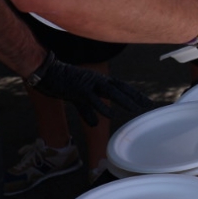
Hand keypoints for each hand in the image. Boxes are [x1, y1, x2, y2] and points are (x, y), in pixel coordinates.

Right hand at [27, 55, 152, 126]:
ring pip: (111, 92)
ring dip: (124, 100)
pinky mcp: (79, 90)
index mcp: (100, 80)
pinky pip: (93, 99)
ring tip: (136, 109)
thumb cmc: (64, 83)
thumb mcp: (79, 100)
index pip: (122, 86)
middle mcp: (98, 80)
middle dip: (136, 96)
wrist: (48, 73)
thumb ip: (89, 112)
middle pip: (122, 88)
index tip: (147, 102)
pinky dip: (102, 107)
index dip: (135, 94)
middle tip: (150, 105)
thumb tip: (96, 125)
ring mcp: (89, 83)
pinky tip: (112, 114)